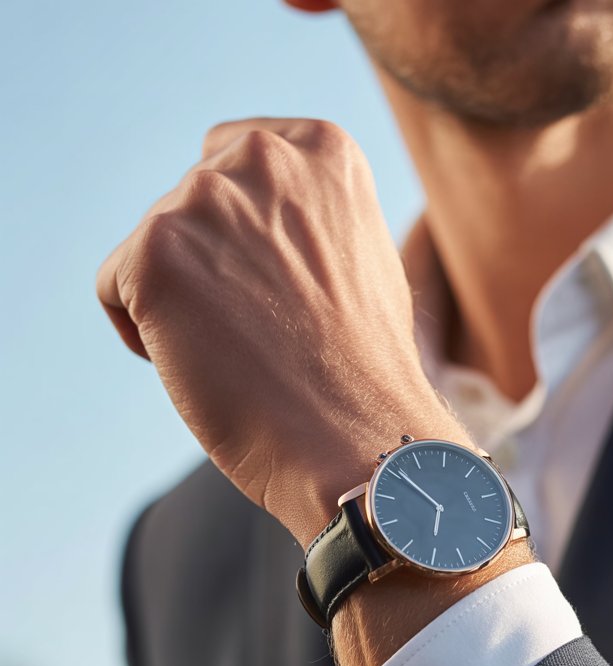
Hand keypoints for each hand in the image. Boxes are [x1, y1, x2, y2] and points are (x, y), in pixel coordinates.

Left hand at [96, 117, 466, 545]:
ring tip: (248, 353)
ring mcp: (206, 200)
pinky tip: (209, 368)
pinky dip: (147, 335)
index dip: (247, 234)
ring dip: (186, 301)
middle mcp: (264, 158)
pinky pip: (117, 288)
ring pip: (155, 248)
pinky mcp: (155, 253)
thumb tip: (258, 223)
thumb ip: (311, 215)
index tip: (281, 290)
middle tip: (267, 330)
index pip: (236, 158)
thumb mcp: (365, 258)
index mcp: (323, 150)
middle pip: (190, 204)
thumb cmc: (366, 371)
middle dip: (214, 263)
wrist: (361, 439)